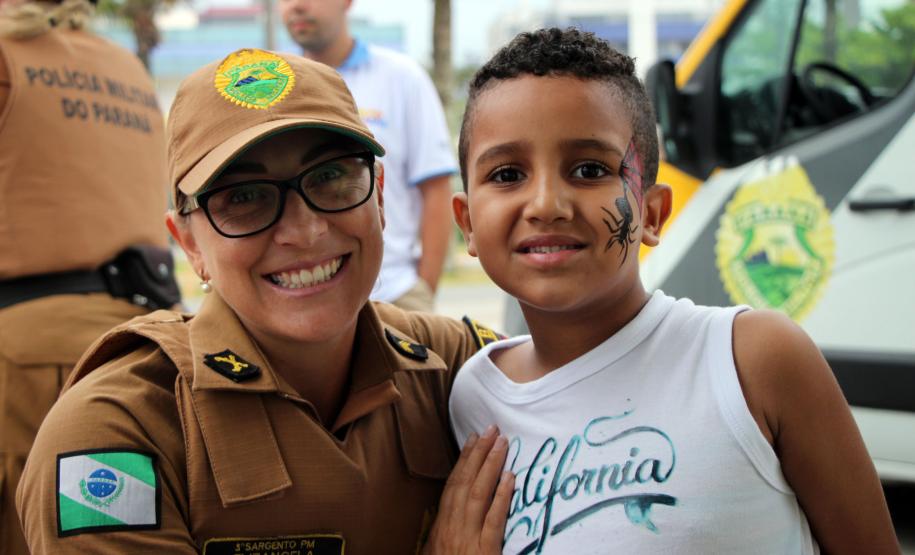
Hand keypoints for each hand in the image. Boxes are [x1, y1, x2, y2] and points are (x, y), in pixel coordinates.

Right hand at [423, 426, 514, 553]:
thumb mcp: (434, 549)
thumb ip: (444, 529)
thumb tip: (450, 512)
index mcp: (442, 524)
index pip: (453, 485)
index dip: (463, 459)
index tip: (473, 438)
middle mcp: (453, 526)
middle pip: (465, 482)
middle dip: (478, 453)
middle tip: (491, 429)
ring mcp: (468, 537)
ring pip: (478, 494)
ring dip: (490, 465)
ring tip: (502, 442)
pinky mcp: (484, 551)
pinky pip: (494, 520)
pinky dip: (502, 497)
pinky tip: (511, 478)